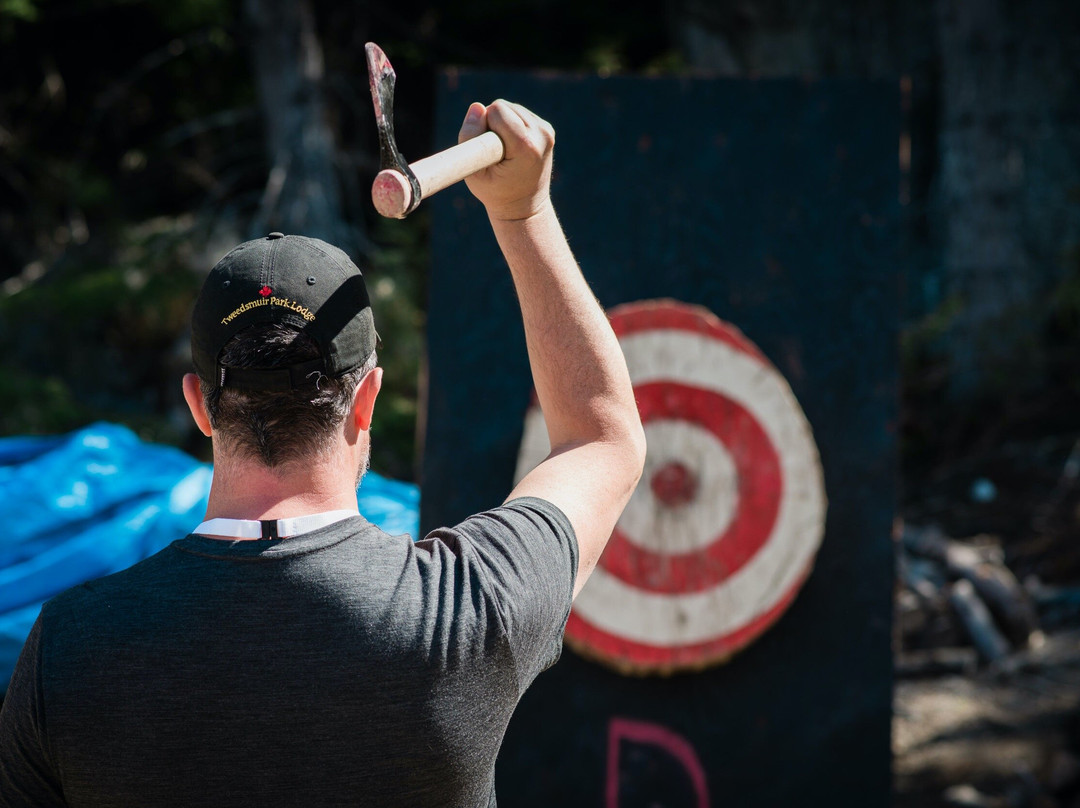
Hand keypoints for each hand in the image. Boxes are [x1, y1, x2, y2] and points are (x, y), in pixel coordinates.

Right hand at [458, 100, 554, 220]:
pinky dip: (510, 126)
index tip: (489, 153)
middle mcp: (542, 135)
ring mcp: (547, 131)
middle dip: (492, 125)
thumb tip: (477, 106)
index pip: (496, 110)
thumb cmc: (496, 193)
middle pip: (503, 107)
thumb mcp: (474, 173)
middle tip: (495, 154)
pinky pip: (518, 114)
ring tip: (503, 152)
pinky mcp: (547, 129)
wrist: (525, 207)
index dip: (484, 128)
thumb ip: (469, 137)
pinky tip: (511, 148)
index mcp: (526, 146)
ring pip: (510, 108)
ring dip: (501, 125)